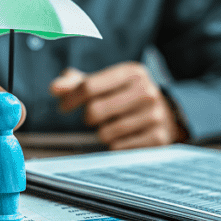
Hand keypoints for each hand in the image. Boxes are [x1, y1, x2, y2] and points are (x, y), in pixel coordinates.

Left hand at [50, 63, 188, 149]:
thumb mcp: (107, 83)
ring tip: (112, 126)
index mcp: (132, 72)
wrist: (166, 113)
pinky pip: (119, 147)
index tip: (64, 106)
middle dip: (88, 117)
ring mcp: (155, 115)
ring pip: (106, 132)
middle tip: (94, 117)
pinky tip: (124, 136)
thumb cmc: (126, 96)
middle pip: (95, 110)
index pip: (89, 86)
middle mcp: (147, 91)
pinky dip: (115, 144)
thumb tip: (54, 88)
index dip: (70, 98)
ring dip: (102, 133)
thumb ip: (77, 83)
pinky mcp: (158, 137)